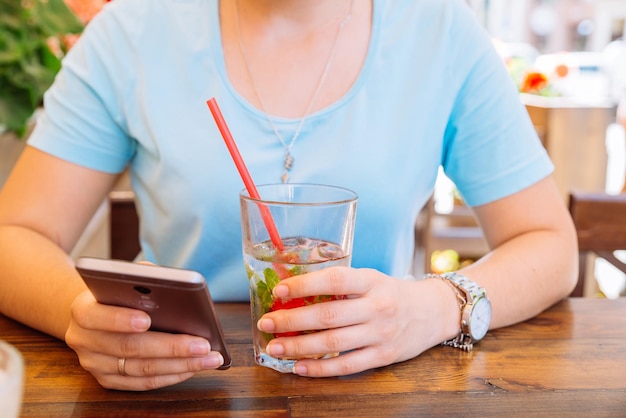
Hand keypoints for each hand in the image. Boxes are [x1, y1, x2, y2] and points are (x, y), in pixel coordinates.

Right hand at [65, 290, 223, 390]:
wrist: (95, 312)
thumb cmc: (120, 292)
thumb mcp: (125, 277)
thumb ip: (143, 277)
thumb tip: (172, 285)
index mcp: (82, 310)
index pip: (95, 316)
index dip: (119, 319)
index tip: (147, 319)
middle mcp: (83, 340)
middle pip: (128, 348)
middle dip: (170, 346)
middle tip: (202, 344)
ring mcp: (94, 364)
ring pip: (140, 369)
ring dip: (180, 365)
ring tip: (209, 358)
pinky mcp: (107, 380)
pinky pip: (142, 384)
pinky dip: (171, 376)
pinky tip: (193, 367)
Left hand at [256, 267, 453, 376]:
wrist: (432, 312)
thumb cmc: (392, 292)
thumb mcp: (371, 278)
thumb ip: (340, 285)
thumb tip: (295, 294)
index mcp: (371, 281)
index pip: (334, 280)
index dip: (304, 285)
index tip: (279, 290)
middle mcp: (377, 307)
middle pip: (328, 316)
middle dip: (292, 321)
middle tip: (266, 323)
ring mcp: (381, 334)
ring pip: (333, 343)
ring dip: (299, 347)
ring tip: (275, 347)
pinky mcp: (383, 356)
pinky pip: (346, 365)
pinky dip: (320, 369)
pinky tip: (300, 367)